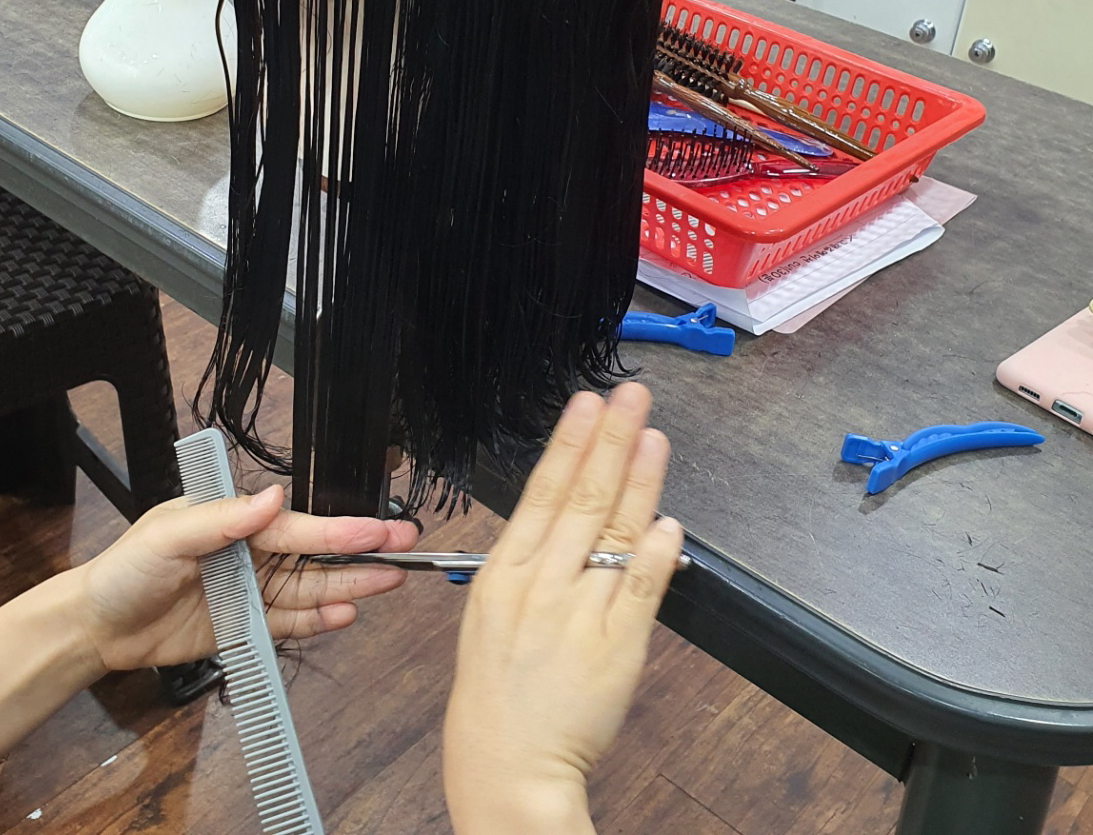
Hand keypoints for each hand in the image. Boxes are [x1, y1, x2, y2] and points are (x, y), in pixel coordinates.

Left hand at [76, 483, 417, 671]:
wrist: (98, 627)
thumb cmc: (126, 570)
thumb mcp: (168, 536)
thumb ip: (221, 519)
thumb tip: (269, 497)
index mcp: (234, 520)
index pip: (295, 527)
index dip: (336, 531)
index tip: (374, 530)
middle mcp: (249, 553)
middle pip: (315, 555)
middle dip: (361, 551)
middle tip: (406, 546)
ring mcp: (250, 591)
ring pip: (311, 588)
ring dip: (350, 584)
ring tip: (391, 581)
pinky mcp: (245, 627)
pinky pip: (290, 623)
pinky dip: (319, 619)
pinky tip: (347, 612)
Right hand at [443, 385, 682, 834]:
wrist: (506, 763)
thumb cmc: (496, 688)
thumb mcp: (491, 608)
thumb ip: (530, 560)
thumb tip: (568, 511)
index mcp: (504, 571)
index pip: (542, 490)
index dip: (569, 443)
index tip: (588, 404)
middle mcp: (541, 584)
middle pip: (582, 498)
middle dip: (610, 441)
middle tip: (630, 397)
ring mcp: (579, 614)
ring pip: (615, 534)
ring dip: (639, 481)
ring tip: (655, 438)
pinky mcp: (616, 648)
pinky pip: (641, 590)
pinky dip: (657, 553)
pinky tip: (669, 520)